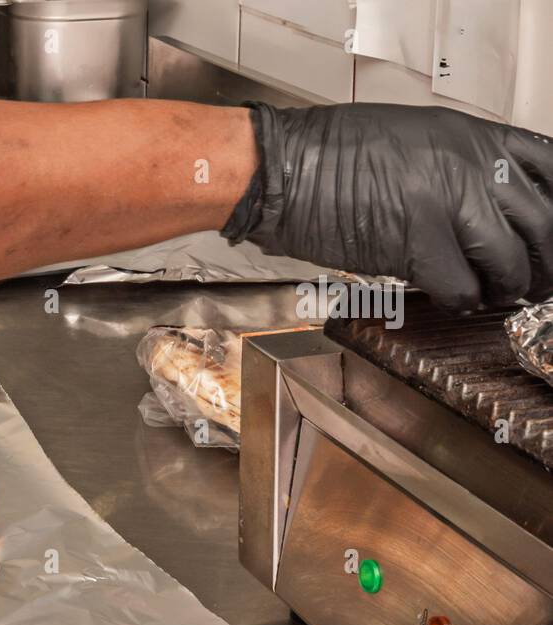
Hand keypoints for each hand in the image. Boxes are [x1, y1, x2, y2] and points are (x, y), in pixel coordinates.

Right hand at [222, 102, 552, 311]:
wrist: (284, 169)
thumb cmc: (328, 153)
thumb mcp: (414, 137)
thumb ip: (459, 164)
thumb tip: (488, 202)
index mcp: (473, 137)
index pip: (550, 171)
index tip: (547, 235)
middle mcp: (470, 167)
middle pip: (542, 223)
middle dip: (542, 261)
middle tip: (533, 280)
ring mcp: (447, 206)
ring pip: (509, 263)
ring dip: (504, 287)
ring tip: (492, 293)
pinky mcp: (417, 246)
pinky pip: (461, 289)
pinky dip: (461, 302)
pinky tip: (452, 299)